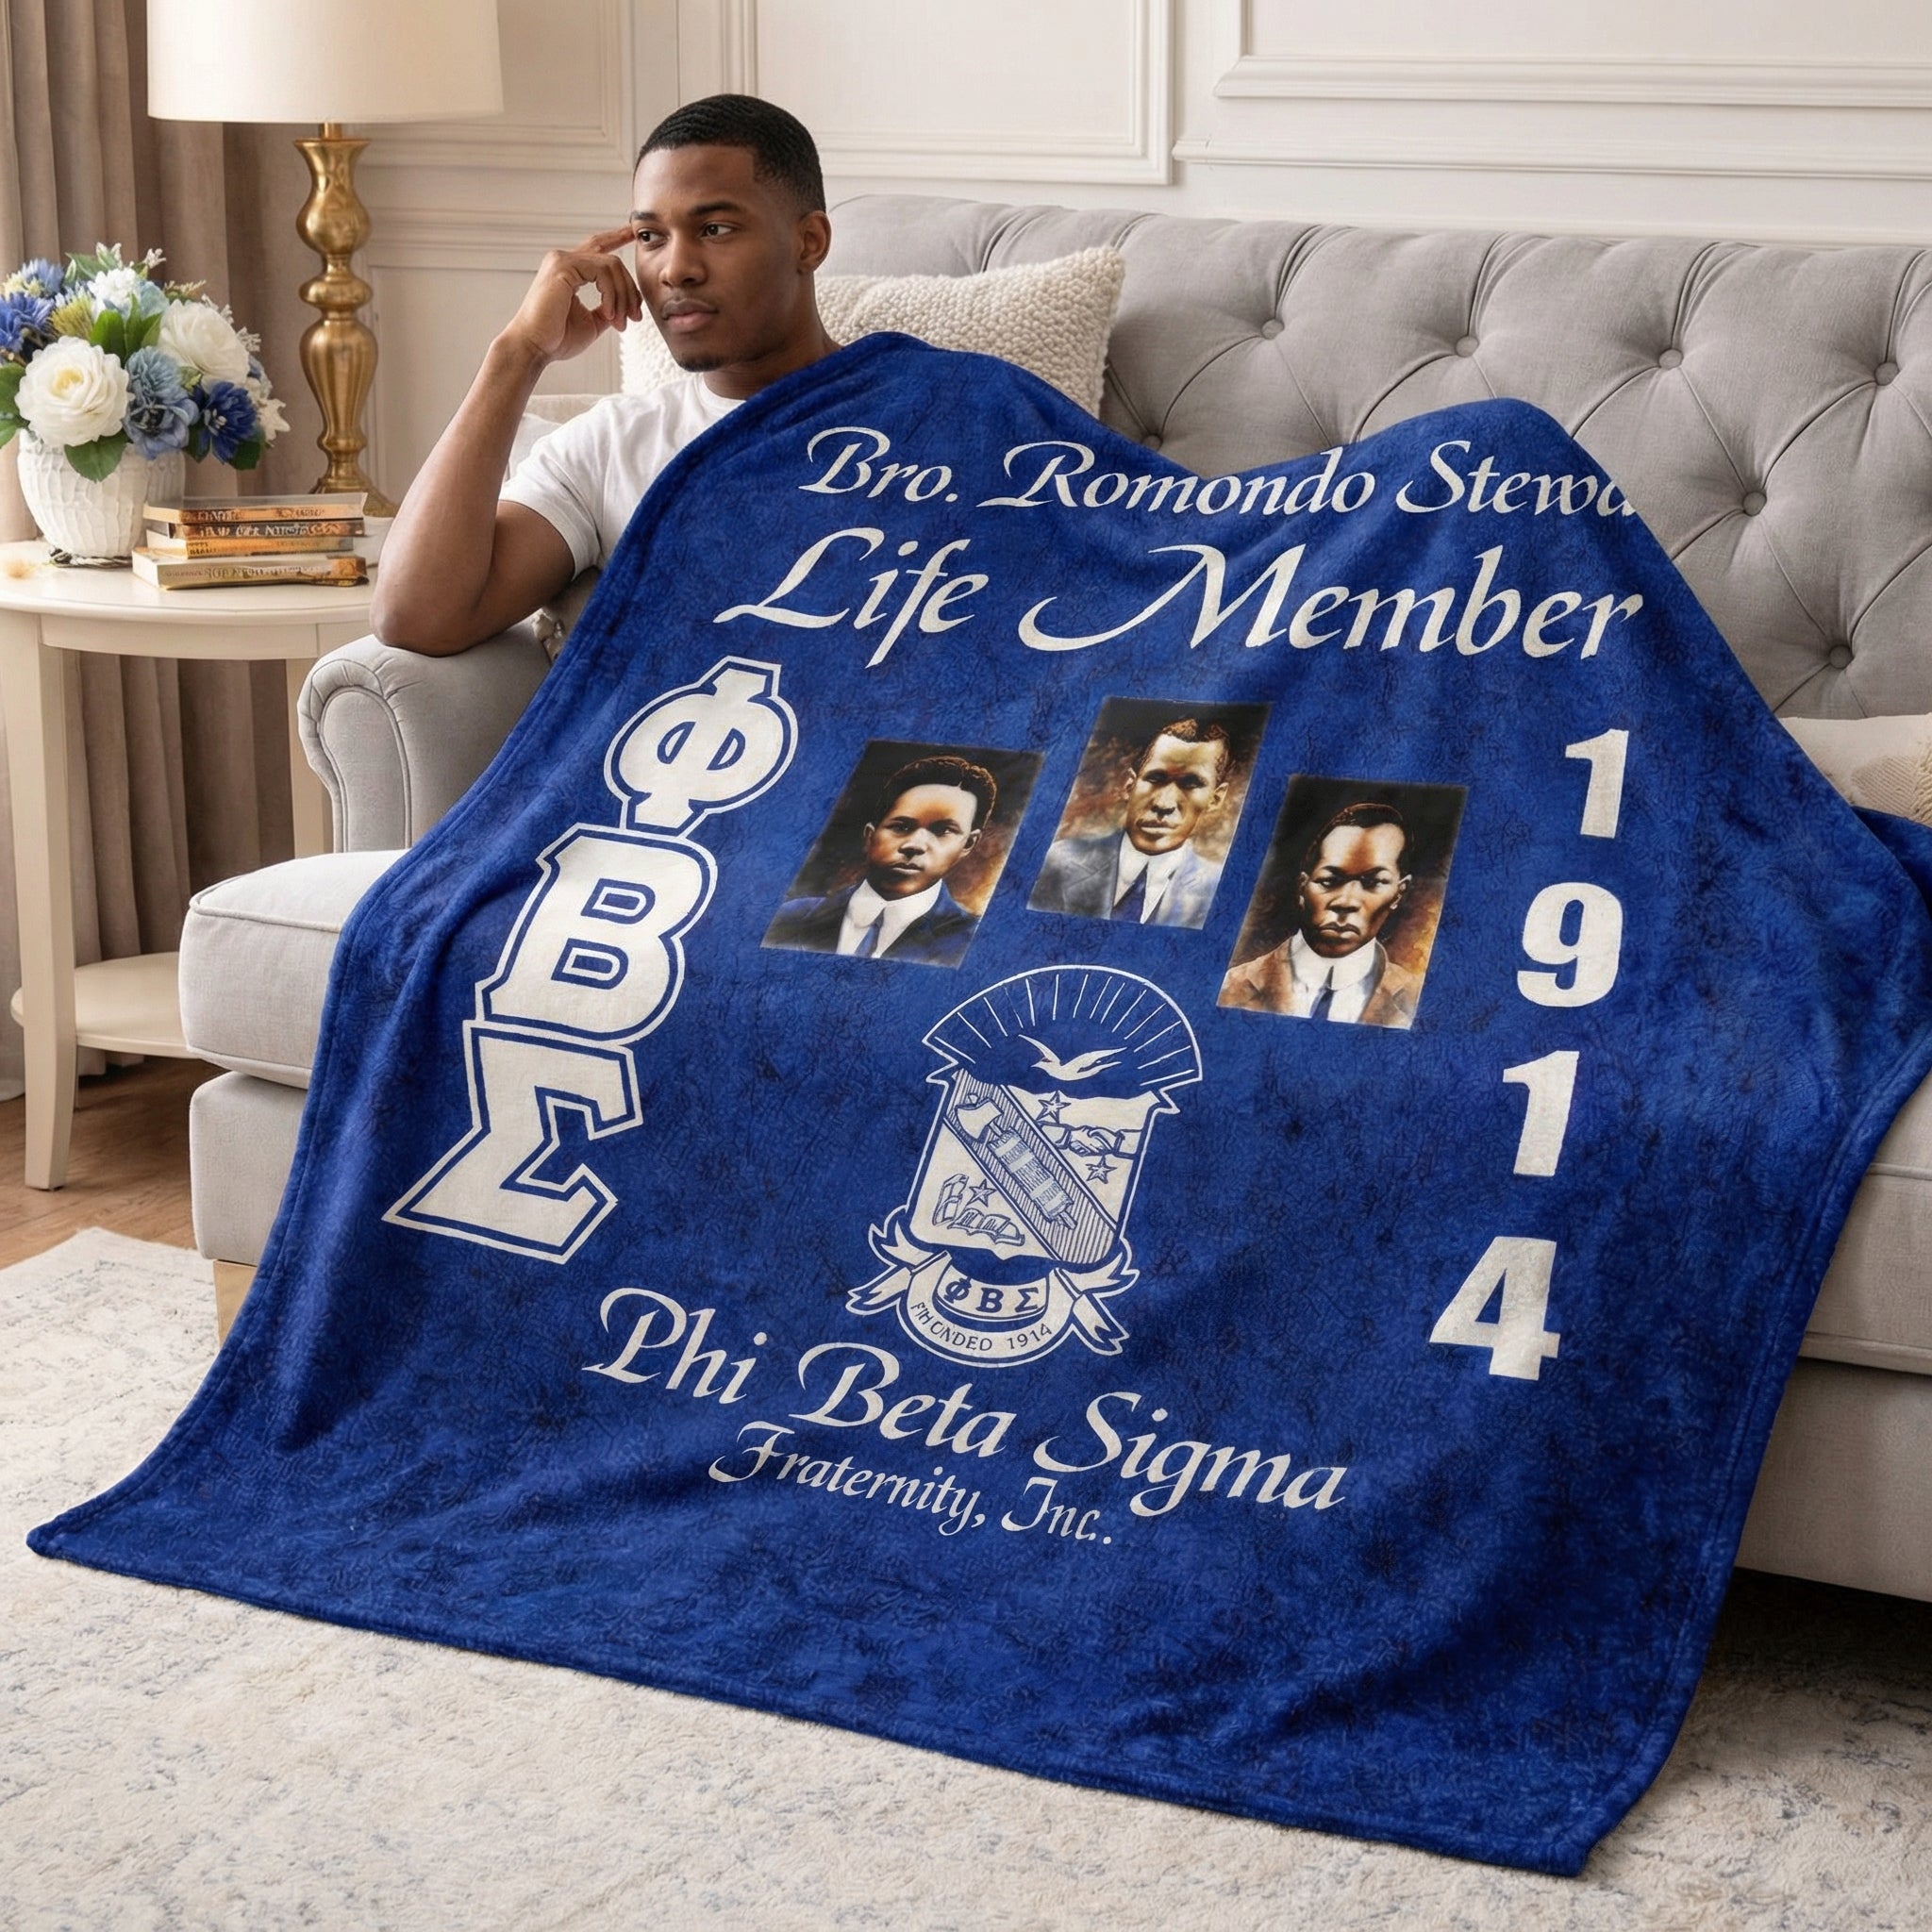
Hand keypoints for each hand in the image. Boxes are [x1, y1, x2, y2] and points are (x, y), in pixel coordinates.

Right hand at [498, 227, 642, 368]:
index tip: (634, 233)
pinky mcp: (562, 266)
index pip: (597, 246)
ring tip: (619, 322)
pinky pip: (602, 272)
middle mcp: (564, 259)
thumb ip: (608, 307)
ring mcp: (562, 260)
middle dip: (630, 289)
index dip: (617, 237)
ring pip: (611, 265)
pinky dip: (611, 294)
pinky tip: (608, 314)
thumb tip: (627, 304)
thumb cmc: (556, 338)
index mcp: (569, 270)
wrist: (534, 347)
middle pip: (612, 260)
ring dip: (622, 297)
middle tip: (634, 317)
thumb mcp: (592, 321)